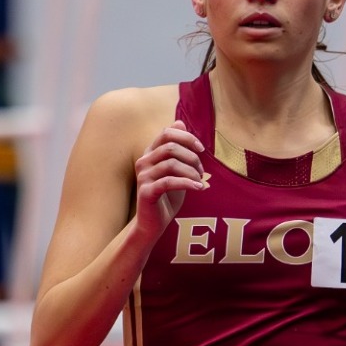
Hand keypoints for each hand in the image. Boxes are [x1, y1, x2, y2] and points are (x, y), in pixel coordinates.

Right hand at [132, 120, 209, 235]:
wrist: (154, 223)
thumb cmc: (167, 196)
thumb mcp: (175, 169)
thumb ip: (177, 148)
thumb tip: (179, 122)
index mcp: (150, 153)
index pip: (167, 133)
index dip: (187, 137)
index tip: (202, 149)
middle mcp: (143, 161)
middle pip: (170, 147)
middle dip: (192, 157)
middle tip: (202, 171)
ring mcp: (143, 176)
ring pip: (171, 164)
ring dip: (191, 172)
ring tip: (200, 182)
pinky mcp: (146, 192)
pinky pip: (169, 182)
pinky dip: (188, 184)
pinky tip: (200, 188)